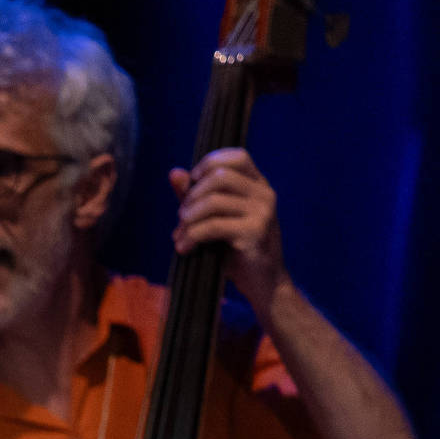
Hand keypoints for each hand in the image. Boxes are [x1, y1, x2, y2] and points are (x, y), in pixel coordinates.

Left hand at [170, 148, 285, 307]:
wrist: (262, 282)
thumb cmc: (236, 250)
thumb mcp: (215, 218)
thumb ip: (196, 196)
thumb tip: (174, 173)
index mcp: (258, 185)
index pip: (237, 156)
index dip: (209, 163)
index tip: (192, 184)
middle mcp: (265, 194)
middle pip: (220, 176)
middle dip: (192, 195)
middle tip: (181, 217)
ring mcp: (263, 213)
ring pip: (213, 201)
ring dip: (188, 218)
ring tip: (180, 234)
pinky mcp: (255, 233)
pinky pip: (213, 226)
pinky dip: (192, 236)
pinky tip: (185, 248)